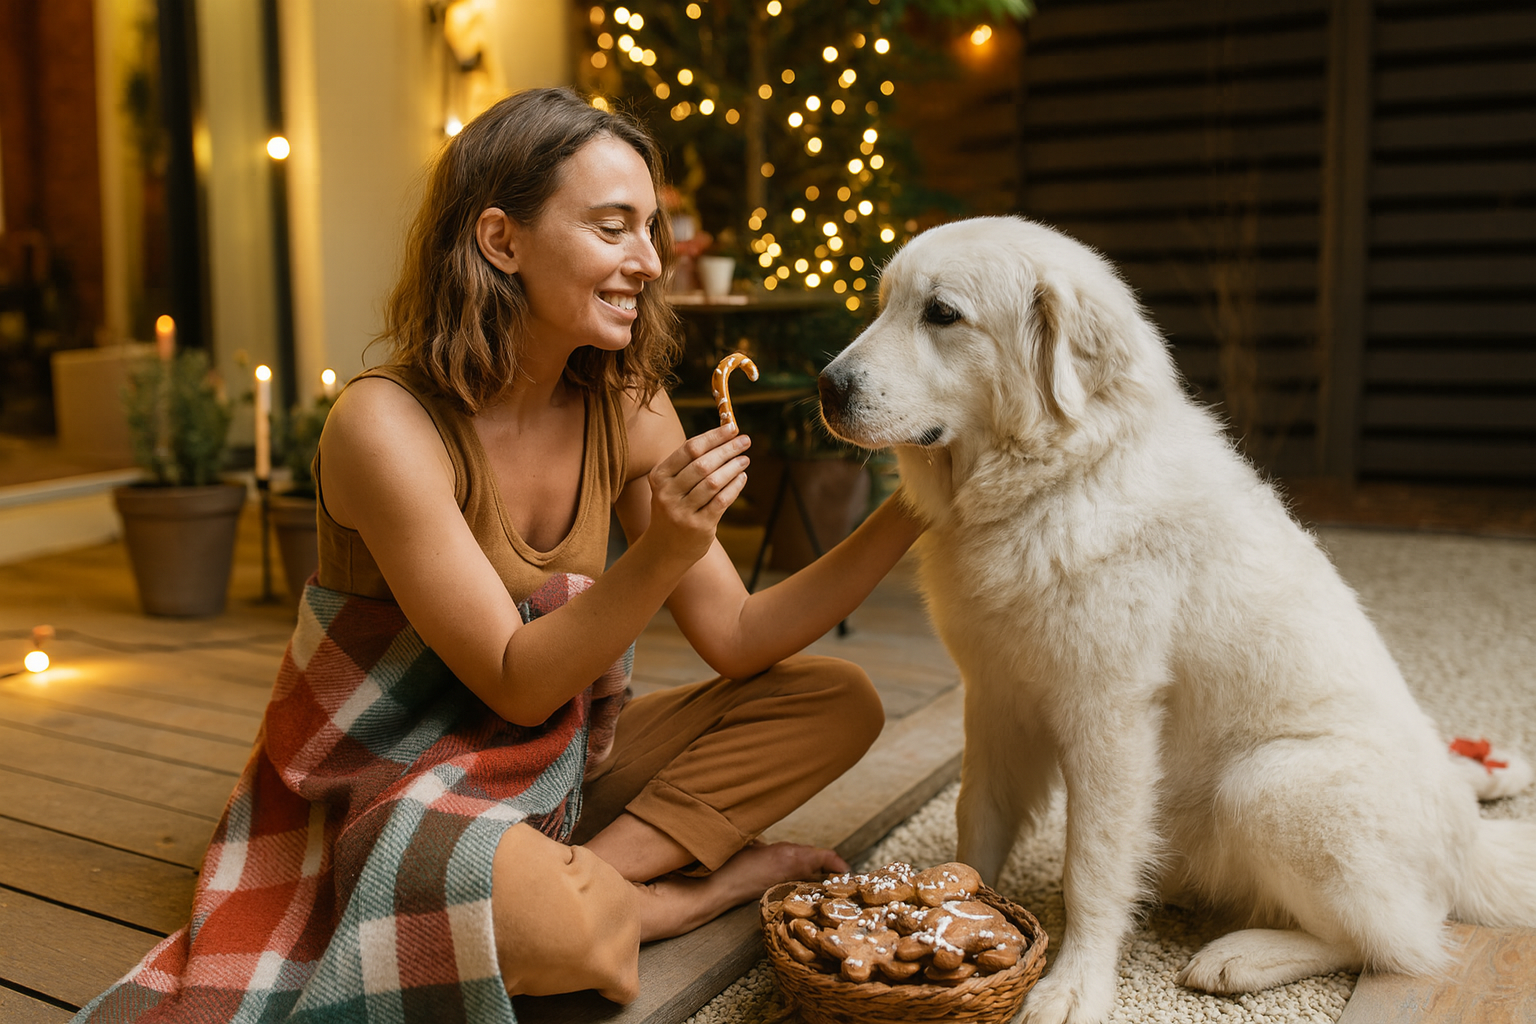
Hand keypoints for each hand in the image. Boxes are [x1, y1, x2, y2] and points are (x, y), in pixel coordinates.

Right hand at [644, 423, 750, 566]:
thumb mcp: (672, 484)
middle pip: (702, 464)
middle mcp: (667, 493)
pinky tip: (742, 478)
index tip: (732, 427)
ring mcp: (682, 511)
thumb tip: (724, 436)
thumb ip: (691, 462)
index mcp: (659, 476)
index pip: (689, 449)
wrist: (665, 548)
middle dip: (727, 449)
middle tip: (745, 441)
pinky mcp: (698, 526)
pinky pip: (721, 501)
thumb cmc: (674, 506)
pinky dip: (734, 487)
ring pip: (713, 482)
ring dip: (733, 467)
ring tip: (745, 459)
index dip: (714, 436)